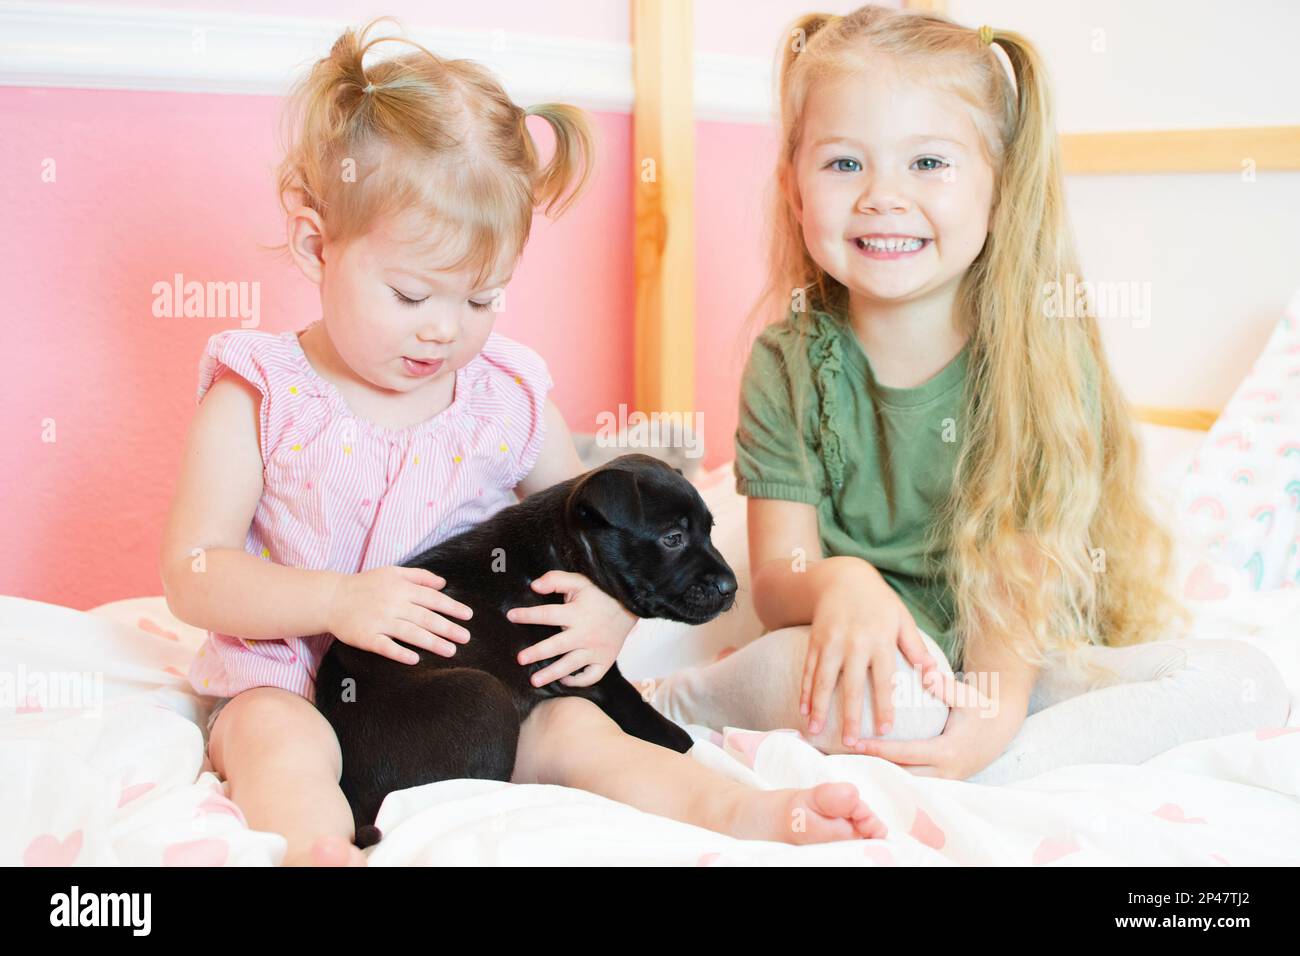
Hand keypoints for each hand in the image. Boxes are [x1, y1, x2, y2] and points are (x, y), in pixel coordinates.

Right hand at [326, 566, 472, 664]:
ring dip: (432, 643)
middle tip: (466, 637)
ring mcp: (379, 621)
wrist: (332, 598)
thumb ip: (419, 576)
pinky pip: (386, 646)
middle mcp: (393, 604)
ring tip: (451, 651)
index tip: (468, 616)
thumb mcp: (393, 572)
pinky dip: (400, 653)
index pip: (432, 598)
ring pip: (410, 633)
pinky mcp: (366, 637)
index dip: (452, 607)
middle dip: (448, 628)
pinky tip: (415, 660)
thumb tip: (443, 583)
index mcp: (401, 588)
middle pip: (425, 618)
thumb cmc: (366, 584)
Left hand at [506, 570, 636, 687]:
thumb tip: (534, 586)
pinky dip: (577, 681)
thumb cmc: (601, 593)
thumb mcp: (580, 581)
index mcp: (576, 613)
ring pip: (571, 665)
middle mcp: (585, 633)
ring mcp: (595, 649)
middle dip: (537, 653)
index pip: (547, 614)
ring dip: (552, 673)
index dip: (527, 615)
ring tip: (534, 680)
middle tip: (520, 659)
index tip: (511, 616)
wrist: (631, 605)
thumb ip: (556, 580)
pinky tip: (564, 679)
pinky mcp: (605, 660)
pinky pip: (590, 676)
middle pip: (557, 645)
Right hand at [802, 560, 942, 747]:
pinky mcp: (815, 641)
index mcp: (879, 640)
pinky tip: (803, 709)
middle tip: (849, 743)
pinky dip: (804, 690)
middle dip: (850, 716)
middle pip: (851, 685)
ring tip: (815, 731)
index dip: (884, 705)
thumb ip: (916, 649)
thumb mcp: (902, 619)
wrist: (843, 577)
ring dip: (819, 708)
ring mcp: (831, 642)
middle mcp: (854, 643)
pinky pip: (808, 669)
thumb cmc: (879, 603)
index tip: (886, 730)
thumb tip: (936, 677)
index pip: (884, 679)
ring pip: (823, 680)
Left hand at [857, 670, 1026, 778]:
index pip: (906, 754)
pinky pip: (913, 784)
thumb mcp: (966, 696)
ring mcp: (944, 781)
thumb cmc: (980, 708)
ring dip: (880, 776)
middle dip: (872, 768)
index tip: (856, 744)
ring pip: (905, 784)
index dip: (879, 750)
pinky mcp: (942, 783)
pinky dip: (892, 778)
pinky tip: (870, 770)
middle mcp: (944, 772)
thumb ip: (944, 686)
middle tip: (843, 758)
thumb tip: (926, 673)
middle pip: (901, 775)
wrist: (1000, 729)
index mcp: (947, 751)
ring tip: (849, 766)